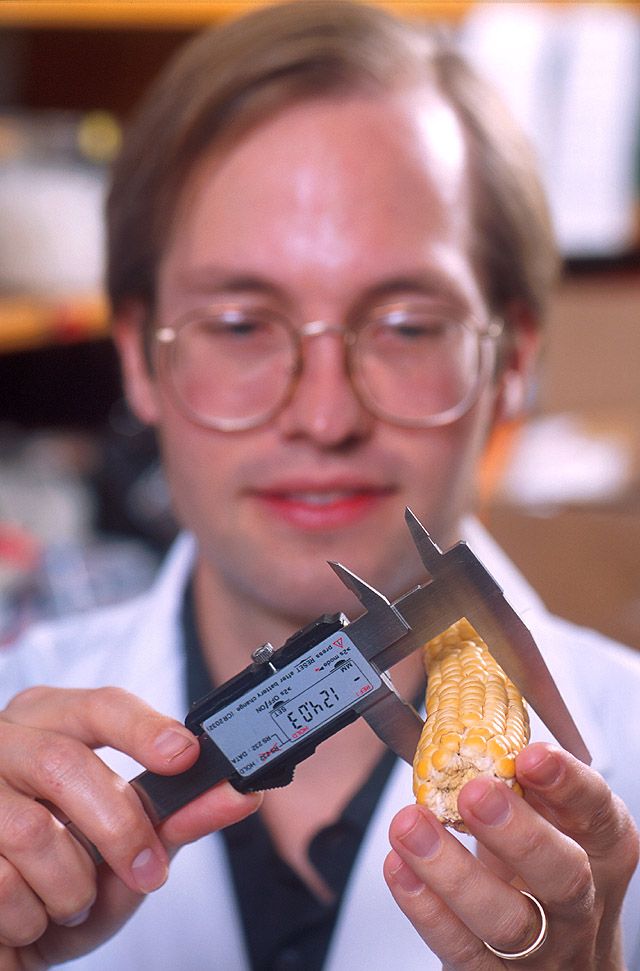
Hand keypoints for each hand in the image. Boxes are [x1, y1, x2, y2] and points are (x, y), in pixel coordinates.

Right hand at [0, 686, 261, 968]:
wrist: (6, 938)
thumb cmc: (65, 880)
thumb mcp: (128, 851)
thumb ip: (177, 820)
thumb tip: (239, 794)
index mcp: (53, 722)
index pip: (101, 706)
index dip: (143, 728)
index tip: (184, 755)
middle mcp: (7, 741)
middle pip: (66, 763)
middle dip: (119, 827)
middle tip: (149, 871)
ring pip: (31, 831)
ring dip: (70, 887)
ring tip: (71, 902)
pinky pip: (1, 882)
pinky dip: (30, 916)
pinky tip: (28, 915)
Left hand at [384, 742, 638, 968]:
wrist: (561, 969)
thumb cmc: (544, 878)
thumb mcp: (551, 828)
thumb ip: (524, 787)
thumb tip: (471, 728)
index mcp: (601, 852)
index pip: (598, 815)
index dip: (568, 784)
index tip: (530, 754)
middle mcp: (581, 906)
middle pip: (564, 876)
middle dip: (518, 833)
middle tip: (473, 793)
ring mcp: (543, 953)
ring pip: (507, 921)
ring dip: (452, 871)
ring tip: (409, 826)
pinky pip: (462, 952)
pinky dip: (426, 910)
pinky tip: (399, 869)